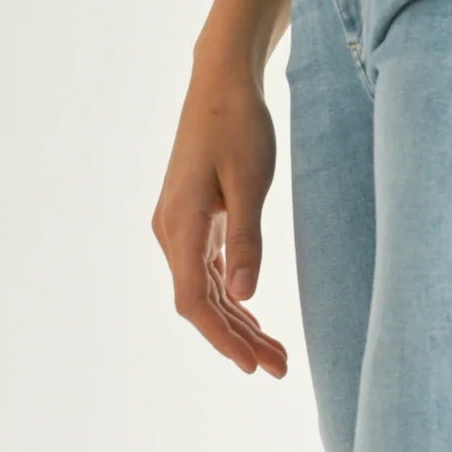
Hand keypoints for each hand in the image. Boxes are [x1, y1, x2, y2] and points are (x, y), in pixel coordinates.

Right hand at [151, 64, 287, 375]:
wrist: (221, 82)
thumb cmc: (238, 124)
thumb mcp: (249, 181)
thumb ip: (248, 240)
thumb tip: (245, 297)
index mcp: (180, 225)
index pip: (194, 300)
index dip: (222, 338)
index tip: (251, 366)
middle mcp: (172, 231)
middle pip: (202, 302)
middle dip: (238, 339)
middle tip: (280, 369)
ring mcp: (180, 227)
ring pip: (207, 290)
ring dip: (239, 323)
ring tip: (276, 355)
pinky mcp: (194, 220)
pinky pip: (209, 271)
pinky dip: (233, 297)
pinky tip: (255, 320)